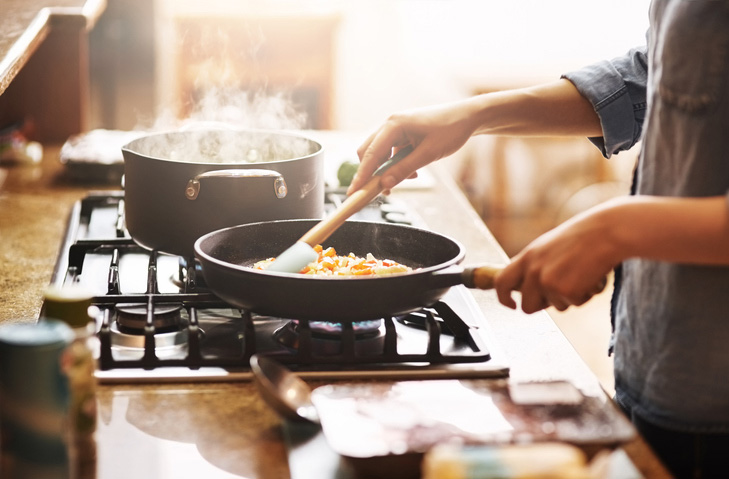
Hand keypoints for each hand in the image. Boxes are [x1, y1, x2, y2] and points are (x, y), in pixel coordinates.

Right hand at [348, 99, 479, 193]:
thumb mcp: (428, 154)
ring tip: (407, 179)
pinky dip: (396, 164)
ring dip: (387, 170)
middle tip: (379, 192)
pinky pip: (391, 152)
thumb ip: (404, 169)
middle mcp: (390, 124)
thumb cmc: (451, 130)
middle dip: (372, 174)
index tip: (353, 193)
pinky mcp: (402, 134)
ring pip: (380, 154)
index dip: (361, 176)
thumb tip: (384, 184)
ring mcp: (396, 128)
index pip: (370, 154)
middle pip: (369, 153)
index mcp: (394, 125)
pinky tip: (413, 171)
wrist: (468, 117)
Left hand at [494, 202, 619, 313]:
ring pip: (556, 307)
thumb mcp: (548, 247)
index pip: (501, 282)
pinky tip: (591, 277)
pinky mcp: (566, 291)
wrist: (606, 232)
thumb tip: (527, 288)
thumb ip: (535, 265)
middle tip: (562, 291)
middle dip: (543, 306)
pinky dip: (586, 295)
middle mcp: (533, 271)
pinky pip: (575, 304)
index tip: (511, 305)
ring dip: (570, 297)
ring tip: (581, 274)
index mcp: (527, 257)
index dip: (503, 298)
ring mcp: (548, 282)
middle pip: (527, 306)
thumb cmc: (582, 237)